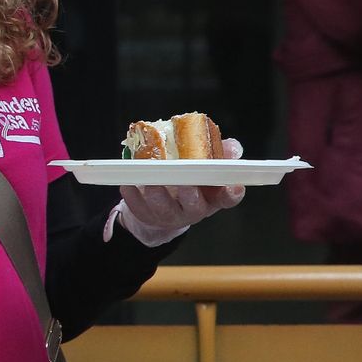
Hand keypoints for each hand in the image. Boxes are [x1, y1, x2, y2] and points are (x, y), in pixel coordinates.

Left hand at [117, 137, 246, 244]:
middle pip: (194, 205)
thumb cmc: (188, 182)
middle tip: (185, 180)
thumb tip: (232, 146)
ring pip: (163, 206)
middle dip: (189, 193)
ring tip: (151, 177)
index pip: (228, 198)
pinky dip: (132, 193)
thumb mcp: (205, 169)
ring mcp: (168, 215)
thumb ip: (218, 154)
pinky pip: (136, 205)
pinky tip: (128, 182)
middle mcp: (192, 210)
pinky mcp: (145, 215)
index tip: (233, 184)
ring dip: (156, 191)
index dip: (232, 193)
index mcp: (212, 198)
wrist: (159, 209)